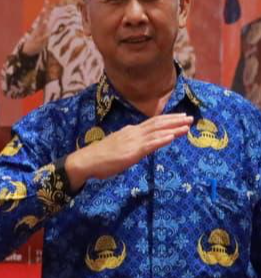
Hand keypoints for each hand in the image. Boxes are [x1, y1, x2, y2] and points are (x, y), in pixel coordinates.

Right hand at [21, 1, 53, 55]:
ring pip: (41, 30)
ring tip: (45, 21)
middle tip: (43, 9)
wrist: (28, 50)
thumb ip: (45, 25)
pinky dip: (44, 37)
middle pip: (42, 21)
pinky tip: (48, 35)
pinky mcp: (38, 42)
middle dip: (43, 15)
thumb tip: (49, 17)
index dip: (46, 8)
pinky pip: (42, 39)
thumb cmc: (37, 40)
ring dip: (43, 26)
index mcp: (41, 26)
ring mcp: (38, 36)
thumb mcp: (42, 32)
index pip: (45, 16)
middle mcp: (39, 29)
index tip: (46, 0)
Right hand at [64, 113, 192, 190]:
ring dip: (173, 128)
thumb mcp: (118, 146)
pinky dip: (162, 139)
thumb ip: (130, 144)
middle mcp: (133, 133)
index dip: (167, 119)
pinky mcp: (132, 152)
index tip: (180, 117)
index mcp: (130, 131)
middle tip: (190, 117)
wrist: (87, 160)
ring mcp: (133, 141)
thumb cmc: (100, 156)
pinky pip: (150, 144)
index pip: (152, 122)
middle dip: (175, 120)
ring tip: (187, 125)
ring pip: (157, 132)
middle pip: (157, 124)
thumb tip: (139, 145)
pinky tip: (172, 136)